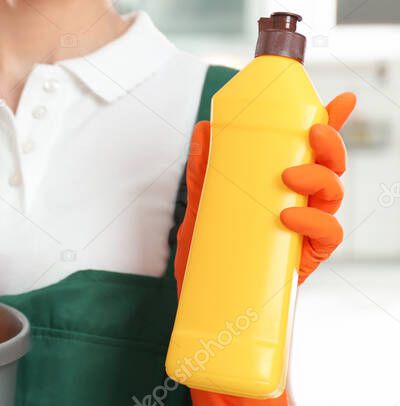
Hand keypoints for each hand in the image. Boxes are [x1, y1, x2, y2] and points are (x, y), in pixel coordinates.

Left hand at [174, 92, 355, 404]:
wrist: (204, 313)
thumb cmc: (207, 261)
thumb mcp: (200, 209)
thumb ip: (204, 171)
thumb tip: (204, 128)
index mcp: (279, 190)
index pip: (309, 153)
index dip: (330, 124)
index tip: (340, 99)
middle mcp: (298, 208)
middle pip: (329, 168)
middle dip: (329, 144)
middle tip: (312, 132)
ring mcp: (303, 234)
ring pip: (333, 197)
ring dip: (320, 179)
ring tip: (291, 177)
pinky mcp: (304, 261)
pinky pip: (326, 238)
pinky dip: (314, 223)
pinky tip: (291, 217)